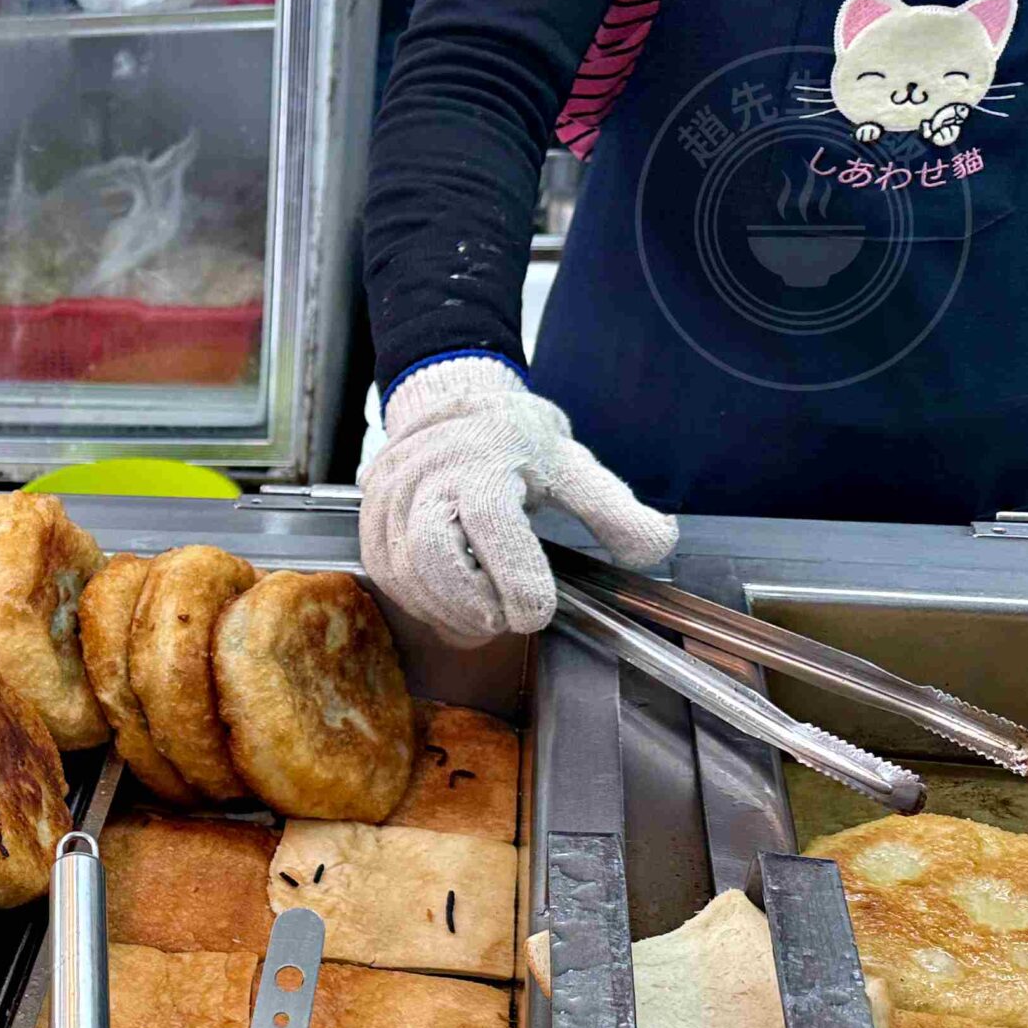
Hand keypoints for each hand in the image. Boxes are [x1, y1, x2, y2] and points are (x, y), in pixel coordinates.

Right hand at [358, 354, 676, 643]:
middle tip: (507, 621)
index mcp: (483, 459)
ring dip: (447, 611)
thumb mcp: (573, 466)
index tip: (538, 614)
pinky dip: (422, 603)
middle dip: (471, 604)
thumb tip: (657, 547)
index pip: (494, 526)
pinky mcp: (370, 521)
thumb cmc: (514, 441)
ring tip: (485, 618)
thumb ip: (615, 510)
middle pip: (431, 556)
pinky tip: (454, 606)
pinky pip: (387, 576)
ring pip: (404, 574)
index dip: (516, 579)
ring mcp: (389, 498)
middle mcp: (425, 475)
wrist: (450, 406)